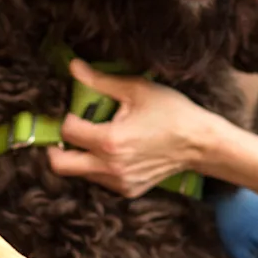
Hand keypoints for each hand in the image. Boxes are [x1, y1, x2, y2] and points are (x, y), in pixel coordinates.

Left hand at [44, 60, 223, 196]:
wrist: (201, 144)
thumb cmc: (172, 113)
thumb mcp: (136, 90)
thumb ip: (100, 81)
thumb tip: (72, 67)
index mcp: (110, 141)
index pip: (67, 131)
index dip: (67, 117)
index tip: (76, 109)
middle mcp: (110, 167)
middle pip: (60, 165)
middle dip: (57, 147)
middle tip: (70, 131)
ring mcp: (119, 182)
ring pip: (79, 173)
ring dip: (80, 156)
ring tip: (98, 138)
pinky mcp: (128, 190)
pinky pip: (99, 180)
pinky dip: (98, 166)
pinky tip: (115, 150)